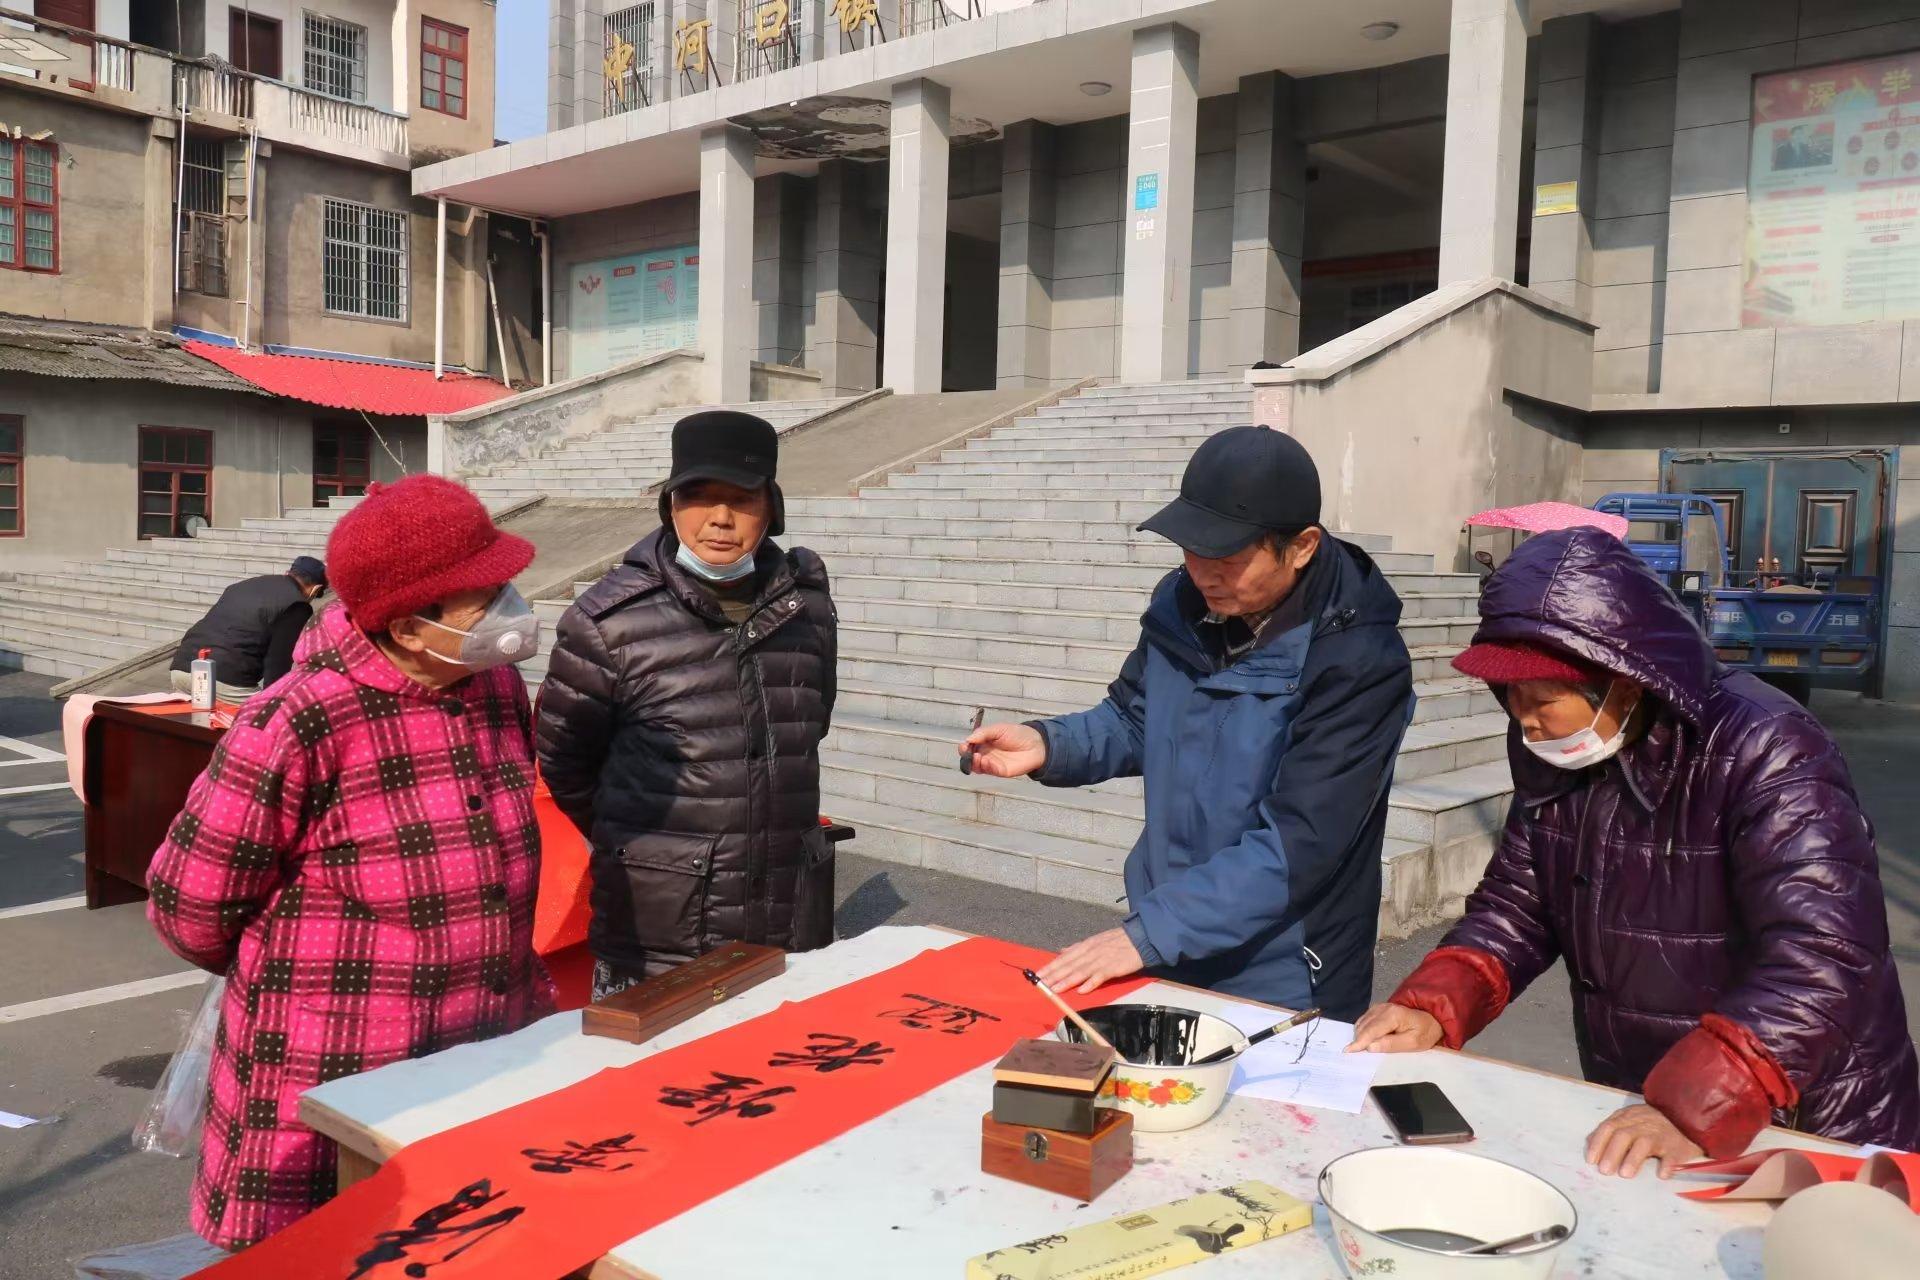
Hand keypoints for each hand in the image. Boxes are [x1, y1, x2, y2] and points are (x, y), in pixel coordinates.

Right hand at [961, 722, 1047, 777]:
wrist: (1035, 744)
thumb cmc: (1017, 734)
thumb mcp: (998, 729)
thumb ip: (983, 733)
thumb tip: (968, 739)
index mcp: (983, 743)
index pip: (969, 747)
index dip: (964, 747)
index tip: (964, 746)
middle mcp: (985, 754)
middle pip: (970, 759)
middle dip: (967, 757)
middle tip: (969, 753)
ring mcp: (992, 764)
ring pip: (977, 767)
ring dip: (975, 764)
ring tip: (978, 757)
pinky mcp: (1000, 771)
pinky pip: (989, 771)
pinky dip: (986, 767)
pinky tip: (987, 761)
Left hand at [1037, 929, 1144, 994]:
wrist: (1139, 938)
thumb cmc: (1117, 940)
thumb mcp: (1095, 940)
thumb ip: (1077, 948)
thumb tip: (1062, 951)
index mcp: (1085, 946)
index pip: (1064, 958)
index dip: (1050, 967)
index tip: (1038, 975)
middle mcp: (1090, 952)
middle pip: (1069, 965)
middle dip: (1053, 975)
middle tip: (1040, 984)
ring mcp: (1101, 960)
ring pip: (1080, 972)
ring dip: (1067, 981)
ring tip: (1054, 989)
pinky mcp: (1113, 967)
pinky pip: (1100, 976)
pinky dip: (1090, 983)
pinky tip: (1081, 990)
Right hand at [1348, 1003, 1444, 1052]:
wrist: (1432, 1018)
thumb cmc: (1425, 1032)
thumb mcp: (1413, 1043)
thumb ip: (1391, 1044)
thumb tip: (1370, 1047)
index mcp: (1393, 1015)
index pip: (1371, 1030)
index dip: (1359, 1042)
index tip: (1347, 1051)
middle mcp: (1383, 1008)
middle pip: (1364, 1026)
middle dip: (1358, 1040)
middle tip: (1354, 1054)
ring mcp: (1380, 1007)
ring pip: (1362, 1023)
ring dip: (1360, 1035)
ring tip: (1362, 1048)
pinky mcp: (1378, 1008)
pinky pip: (1365, 1020)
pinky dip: (1363, 1030)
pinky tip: (1367, 1039)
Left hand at [1585, 1104, 1702, 1178]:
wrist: (1687, 1119)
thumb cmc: (1653, 1124)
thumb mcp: (1631, 1120)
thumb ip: (1612, 1128)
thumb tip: (1589, 1142)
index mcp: (1629, 1117)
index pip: (1609, 1127)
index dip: (1599, 1143)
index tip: (1591, 1160)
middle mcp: (1643, 1124)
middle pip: (1624, 1135)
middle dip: (1612, 1153)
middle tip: (1604, 1171)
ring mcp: (1661, 1134)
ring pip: (1645, 1143)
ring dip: (1633, 1159)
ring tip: (1625, 1174)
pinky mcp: (1678, 1146)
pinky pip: (1673, 1155)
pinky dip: (1667, 1165)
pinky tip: (1662, 1175)